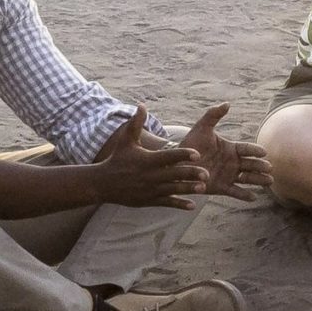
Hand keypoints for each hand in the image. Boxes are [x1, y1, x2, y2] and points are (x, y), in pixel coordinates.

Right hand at [91, 107, 207, 208]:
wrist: (103, 183)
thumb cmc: (118, 159)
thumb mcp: (126, 141)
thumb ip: (136, 123)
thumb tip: (142, 104)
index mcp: (148, 160)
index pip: (168, 156)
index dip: (183, 155)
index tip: (198, 154)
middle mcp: (150, 175)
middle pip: (174, 174)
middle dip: (190, 174)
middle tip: (207, 174)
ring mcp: (150, 189)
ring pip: (173, 189)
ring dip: (188, 189)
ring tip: (203, 189)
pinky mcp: (149, 200)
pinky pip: (166, 203)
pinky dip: (179, 205)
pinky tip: (192, 206)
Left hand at [179, 102, 272, 199]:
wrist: (178, 163)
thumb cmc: (191, 144)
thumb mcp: (201, 128)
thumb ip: (213, 115)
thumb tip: (227, 103)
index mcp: (231, 148)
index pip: (247, 149)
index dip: (255, 150)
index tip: (264, 152)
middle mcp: (233, 162)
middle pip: (251, 164)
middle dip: (261, 166)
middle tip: (270, 168)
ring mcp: (229, 175)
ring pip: (248, 178)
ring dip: (258, 180)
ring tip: (269, 181)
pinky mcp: (221, 187)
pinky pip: (235, 191)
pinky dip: (244, 195)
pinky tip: (253, 197)